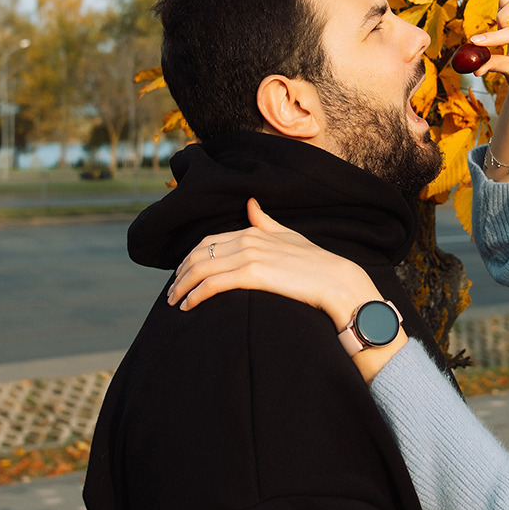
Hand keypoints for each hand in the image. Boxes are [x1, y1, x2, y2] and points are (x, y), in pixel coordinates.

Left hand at [169, 198, 381, 327]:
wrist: (336, 280)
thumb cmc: (315, 263)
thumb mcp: (287, 236)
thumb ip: (265, 221)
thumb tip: (250, 203)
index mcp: (253, 230)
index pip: (209, 240)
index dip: (190, 257)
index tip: (182, 273)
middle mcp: (248, 239)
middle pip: (200, 253)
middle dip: (181, 273)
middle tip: (172, 292)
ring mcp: (249, 256)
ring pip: (202, 268)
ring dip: (182, 286)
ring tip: (175, 302)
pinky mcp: (253, 275)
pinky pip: (213, 284)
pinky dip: (195, 294)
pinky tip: (188, 306)